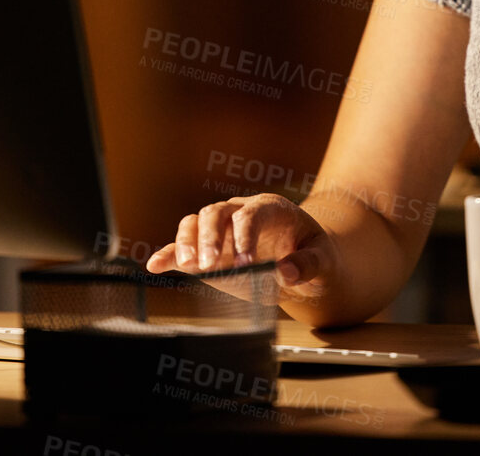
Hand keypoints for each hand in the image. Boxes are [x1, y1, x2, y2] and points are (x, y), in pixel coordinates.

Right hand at [144, 193, 336, 306]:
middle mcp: (240, 212)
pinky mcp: (209, 249)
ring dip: (187, 241)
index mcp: (270, 209)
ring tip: (187, 265)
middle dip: (209, 236)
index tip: (246, 265)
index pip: (250, 214)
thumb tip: (286, 271)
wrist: (304, 261)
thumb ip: (308, 265)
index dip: (245, 237)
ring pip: (195, 222)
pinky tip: (155, 265)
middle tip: (209, 265)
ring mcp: (221, 230)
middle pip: (216, 212)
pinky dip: (169, 254)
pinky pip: (184, 247)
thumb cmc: (315, 255)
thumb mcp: (323, 260)